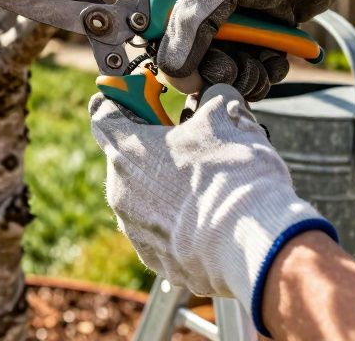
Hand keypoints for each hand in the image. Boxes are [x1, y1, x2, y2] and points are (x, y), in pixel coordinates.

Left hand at [89, 85, 335, 333]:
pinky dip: (178, 221)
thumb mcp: (227, 115)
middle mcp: (120, 191)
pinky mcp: (155, 259)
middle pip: (126, 158)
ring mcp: (135, 229)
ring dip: (166, 186)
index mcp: (126, 150)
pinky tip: (209, 216)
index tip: (139, 96)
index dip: (121, 101)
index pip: (103, 115)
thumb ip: (212, 96)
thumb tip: (214, 95)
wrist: (251, 243)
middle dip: (153, 147)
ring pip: (143, 197)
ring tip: (205, 183)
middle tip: (187, 141)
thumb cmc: (233, 174)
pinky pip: (161, 230)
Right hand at [146, 0, 335, 99]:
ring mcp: (230, 21)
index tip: (182, 71)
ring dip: (242, 76)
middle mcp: (200, 4)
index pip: (152, 26)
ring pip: (222, 67)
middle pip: (189, 56)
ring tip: (259, 66)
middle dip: (212, 70)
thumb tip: (172, 74)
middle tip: (231, 70)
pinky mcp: (259, 34)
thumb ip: (190, 26)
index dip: (164, 53)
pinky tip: (275, 61)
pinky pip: (251, 67)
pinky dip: (263, 72)